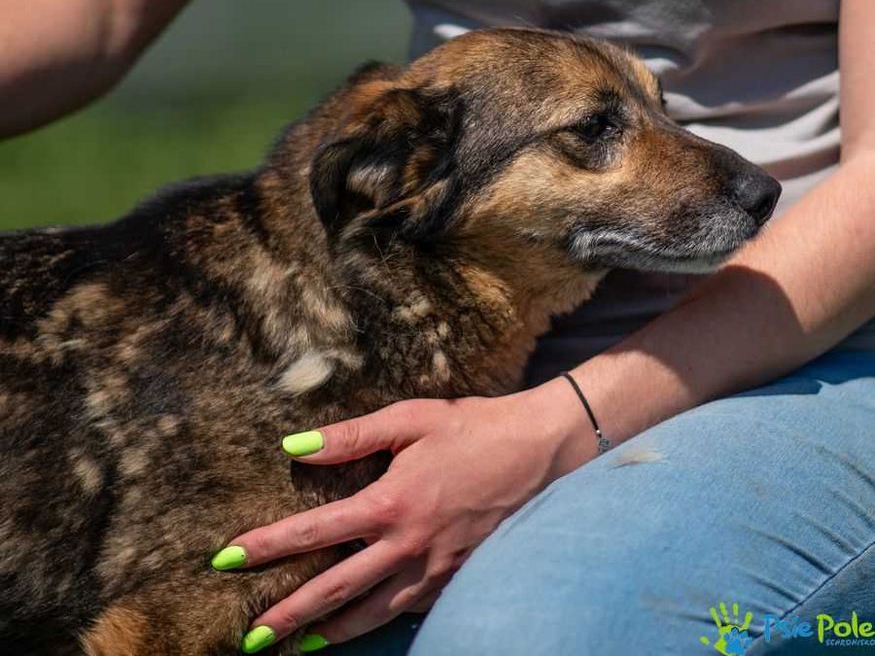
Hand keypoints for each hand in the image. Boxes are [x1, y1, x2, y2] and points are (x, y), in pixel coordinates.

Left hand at [215, 376, 596, 652]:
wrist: (540, 452)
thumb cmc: (472, 428)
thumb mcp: (410, 420)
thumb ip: (350, 436)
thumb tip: (295, 446)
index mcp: (390, 502)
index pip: (313, 531)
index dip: (266, 547)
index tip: (226, 560)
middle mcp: (407, 545)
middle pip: (336, 590)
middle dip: (288, 616)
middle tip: (249, 640)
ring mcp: (434, 569)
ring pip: (373, 613)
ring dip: (331, 632)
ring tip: (298, 647)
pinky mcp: (456, 578)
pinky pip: (410, 608)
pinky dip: (380, 620)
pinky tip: (363, 622)